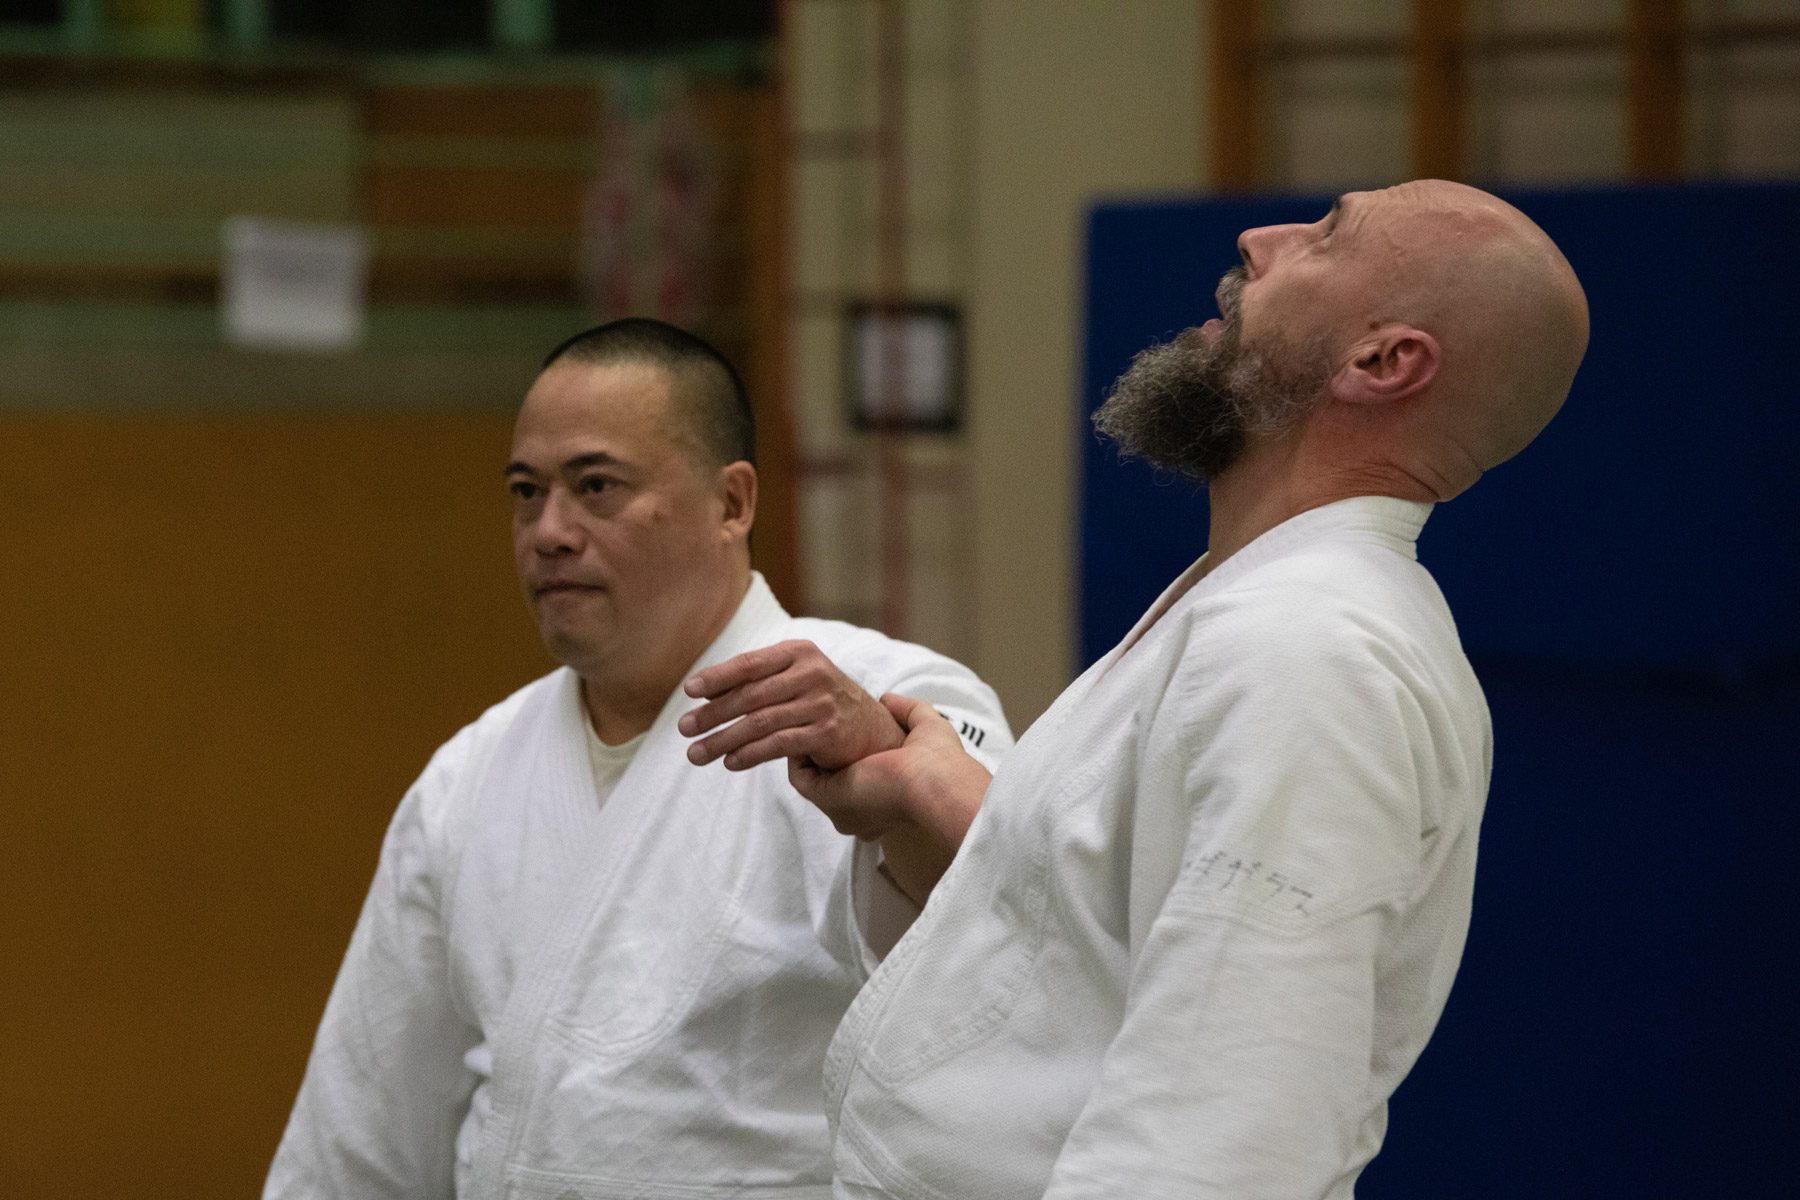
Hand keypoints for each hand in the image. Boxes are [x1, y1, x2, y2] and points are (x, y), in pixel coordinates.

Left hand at [680, 640, 904, 771]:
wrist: (873, 728)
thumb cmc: (821, 702)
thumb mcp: (794, 680)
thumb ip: (757, 681)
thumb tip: (704, 692)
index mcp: (800, 653)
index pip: (750, 663)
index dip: (717, 676)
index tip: (688, 690)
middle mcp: (813, 673)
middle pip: (750, 695)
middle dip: (712, 714)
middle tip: (684, 728)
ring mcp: (822, 703)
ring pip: (760, 723)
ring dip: (722, 740)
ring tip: (697, 753)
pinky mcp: (827, 733)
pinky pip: (778, 745)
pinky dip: (749, 755)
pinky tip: (730, 762)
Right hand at [792, 694, 990, 900]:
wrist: (935, 781)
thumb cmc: (942, 762)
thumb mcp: (927, 729)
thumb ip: (909, 711)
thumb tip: (886, 698)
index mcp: (885, 802)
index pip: (857, 781)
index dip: (846, 751)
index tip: (842, 724)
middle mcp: (861, 813)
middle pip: (831, 782)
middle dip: (823, 751)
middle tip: (817, 718)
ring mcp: (842, 810)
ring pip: (813, 779)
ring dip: (808, 749)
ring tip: (806, 719)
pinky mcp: (828, 800)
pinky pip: (800, 777)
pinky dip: (797, 753)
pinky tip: (804, 728)